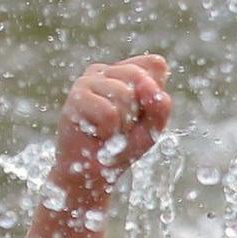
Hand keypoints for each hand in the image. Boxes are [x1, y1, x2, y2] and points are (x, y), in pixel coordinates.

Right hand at [51, 54, 173, 198]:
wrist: (93, 172)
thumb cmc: (122, 146)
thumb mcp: (153, 127)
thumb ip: (160, 105)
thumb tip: (147, 84)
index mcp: (125, 71)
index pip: (155, 65)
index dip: (154, 95)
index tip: (140, 114)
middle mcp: (105, 70)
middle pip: (140, 77)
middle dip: (138, 110)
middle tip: (122, 125)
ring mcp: (88, 80)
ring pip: (124, 94)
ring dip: (122, 123)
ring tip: (108, 131)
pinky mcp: (76, 96)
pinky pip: (109, 112)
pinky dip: (109, 130)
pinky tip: (96, 133)